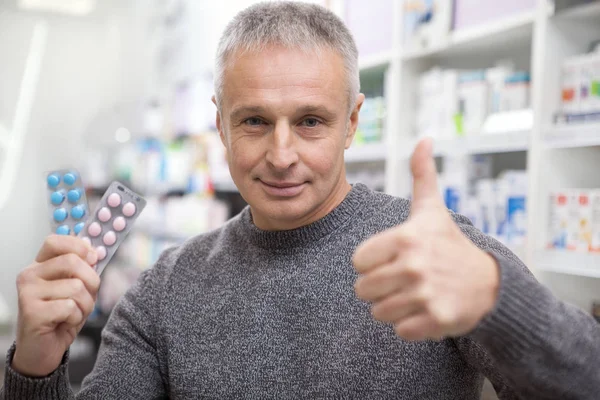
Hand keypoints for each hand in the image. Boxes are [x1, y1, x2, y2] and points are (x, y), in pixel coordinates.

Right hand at [12, 235, 99, 376]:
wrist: (43, 351)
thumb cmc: (61, 318)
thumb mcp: (76, 289)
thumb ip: (82, 269)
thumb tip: (93, 252)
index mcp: (39, 266)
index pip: (56, 241)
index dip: (79, 247)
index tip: (92, 259)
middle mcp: (29, 276)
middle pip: (72, 262)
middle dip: (91, 282)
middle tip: (86, 298)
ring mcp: (28, 293)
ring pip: (76, 287)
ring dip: (85, 305)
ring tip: (73, 314)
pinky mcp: (31, 312)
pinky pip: (70, 307)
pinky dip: (76, 317)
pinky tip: (65, 323)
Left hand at [353, 138, 499, 340]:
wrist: (490, 283)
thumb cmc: (450, 244)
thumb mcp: (433, 209)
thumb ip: (422, 175)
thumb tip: (424, 138)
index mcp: (405, 237)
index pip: (357, 261)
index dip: (371, 262)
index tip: (390, 258)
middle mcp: (414, 266)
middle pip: (363, 289)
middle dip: (378, 287)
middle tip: (401, 279)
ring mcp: (425, 295)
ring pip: (378, 312)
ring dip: (392, 306)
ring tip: (413, 294)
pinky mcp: (436, 321)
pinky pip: (399, 331)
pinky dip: (409, 324)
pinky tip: (425, 309)